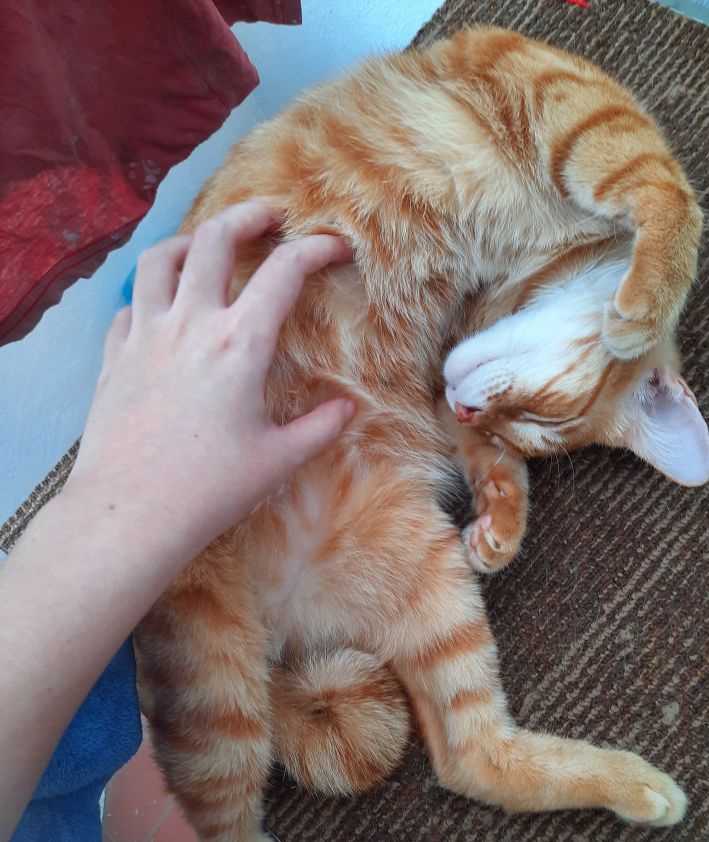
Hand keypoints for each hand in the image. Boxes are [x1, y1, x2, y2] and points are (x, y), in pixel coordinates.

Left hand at [65, 201, 353, 554]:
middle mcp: (190, 324)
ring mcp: (145, 335)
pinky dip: (150, 295)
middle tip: (269, 216)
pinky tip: (161, 310)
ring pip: (160, 259)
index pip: (285, 272)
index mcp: (239, 344)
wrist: (130, 512)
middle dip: (247, 216)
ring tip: (207, 246)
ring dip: (189, 242)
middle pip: (215, 240)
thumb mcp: (277, 461)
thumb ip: (319, 429)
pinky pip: (130, 305)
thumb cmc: (209, 490)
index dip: (316, 248)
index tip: (335, 247)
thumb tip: (347, 411)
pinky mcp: (114, 356)